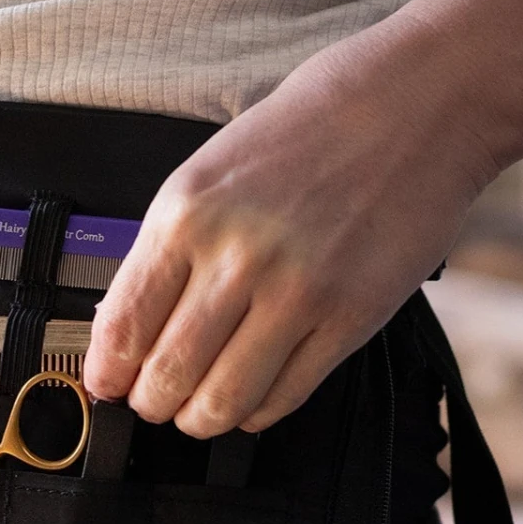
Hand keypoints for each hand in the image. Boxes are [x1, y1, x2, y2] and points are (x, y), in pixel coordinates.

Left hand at [84, 0, 522, 436]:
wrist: (414, 105)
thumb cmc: (308, 129)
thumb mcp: (208, 173)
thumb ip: (167, 250)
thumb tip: (128, 326)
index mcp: (186, 215)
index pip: (123, 326)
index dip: (107, 372)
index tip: (108, 385)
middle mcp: (236, 258)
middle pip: (167, 375)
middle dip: (152, 403)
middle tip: (154, 401)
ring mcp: (296, 294)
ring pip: (222, 400)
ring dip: (200, 419)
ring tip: (199, 409)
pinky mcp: (350, 319)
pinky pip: (285, 396)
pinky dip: (257, 411)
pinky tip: (252, 397)